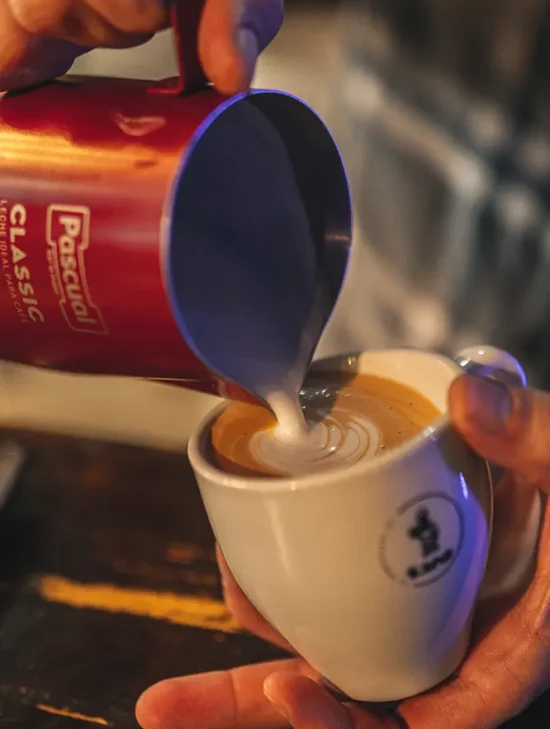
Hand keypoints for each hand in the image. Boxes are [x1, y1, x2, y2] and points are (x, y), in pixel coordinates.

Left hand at [136, 376, 549, 728]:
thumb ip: (537, 436)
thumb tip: (472, 397)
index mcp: (516, 638)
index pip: (450, 709)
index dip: (361, 716)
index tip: (293, 688)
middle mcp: (463, 644)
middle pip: (365, 704)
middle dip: (272, 709)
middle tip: (168, 705)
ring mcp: (429, 620)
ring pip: (344, 667)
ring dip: (259, 677)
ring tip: (172, 680)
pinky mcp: (406, 588)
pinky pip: (341, 617)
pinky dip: (286, 610)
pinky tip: (237, 579)